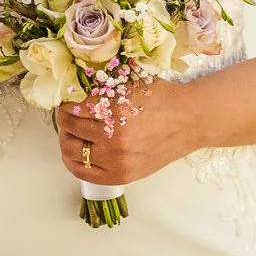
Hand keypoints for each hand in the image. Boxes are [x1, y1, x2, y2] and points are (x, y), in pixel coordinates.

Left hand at [55, 77, 204, 184]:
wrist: (191, 120)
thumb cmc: (162, 97)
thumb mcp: (131, 81)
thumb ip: (104, 80)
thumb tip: (73, 79)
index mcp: (117, 109)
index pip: (73, 105)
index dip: (66, 99)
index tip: (66, 96)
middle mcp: (116, 138)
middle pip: (69, 126)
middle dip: (64, 116)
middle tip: (67, 111)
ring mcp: (118, 160)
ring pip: (71, 150)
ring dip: (66, 137)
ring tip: (71, 129)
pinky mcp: (123, 176)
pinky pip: (83, 173)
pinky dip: (72, 160)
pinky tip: (74, 150)